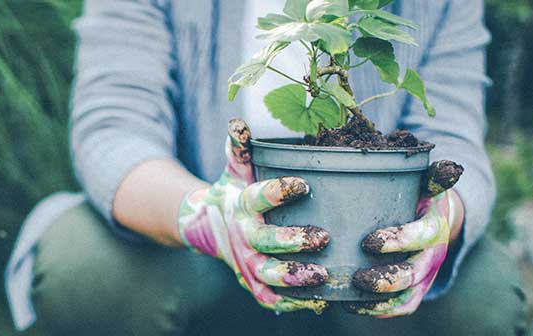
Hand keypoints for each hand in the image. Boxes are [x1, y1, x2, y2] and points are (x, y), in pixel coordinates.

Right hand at [177, 119, 330, 312]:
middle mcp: (243, 236)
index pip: (258, 197)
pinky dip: (291, 302)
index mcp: (242, 205)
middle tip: (322, 236)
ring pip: (268, 275)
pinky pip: (269, 297)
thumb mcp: (236, 168)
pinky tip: (317, 301)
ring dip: (295, 277)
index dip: (279, 191)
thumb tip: (239, 122)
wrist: (208, 226)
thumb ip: (241, 147)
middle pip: (265, 242)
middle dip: (292, 241)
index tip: (304, 184)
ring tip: (324, 274)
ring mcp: (247, 262)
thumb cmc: (235, 191)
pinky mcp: (253, 282)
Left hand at [347, 161, 463, 317]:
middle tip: (357, 277)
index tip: (368, 242)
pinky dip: (378, 310)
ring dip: (380, 301)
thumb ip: (434, 175)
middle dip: (385, 279)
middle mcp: (432, 256)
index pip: (420, 237)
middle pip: (412, 275)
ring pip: (407, 298)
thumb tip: (450, 168)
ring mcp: (424, 276)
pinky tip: (351, 305)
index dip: (397, 241)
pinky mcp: (415, 290)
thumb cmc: (422, 196)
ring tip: (352, 295)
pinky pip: (400, 307)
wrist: (438, 218)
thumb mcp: (428, 182)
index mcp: (434, 227)